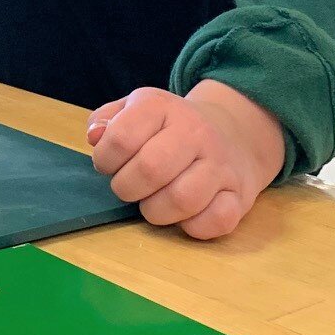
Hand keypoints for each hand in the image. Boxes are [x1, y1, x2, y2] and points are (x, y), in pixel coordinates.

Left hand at [87, 81, 285, 239]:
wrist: (232, 132)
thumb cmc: (167, 128)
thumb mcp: (133, 111)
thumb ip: (106, 120)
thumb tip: (95, 136)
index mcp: (161, 107)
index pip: (120, 138)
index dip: (105, 160)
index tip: (109, 165)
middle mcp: (195, 131)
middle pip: (150, 169)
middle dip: (127, 188)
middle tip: (129, 187)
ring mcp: (221, 164)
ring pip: (183, 200)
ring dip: (156, 212)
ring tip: (153, 202)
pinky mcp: (240, 195)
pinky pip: (216, 221)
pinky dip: (193, 226)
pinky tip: (184, 215)